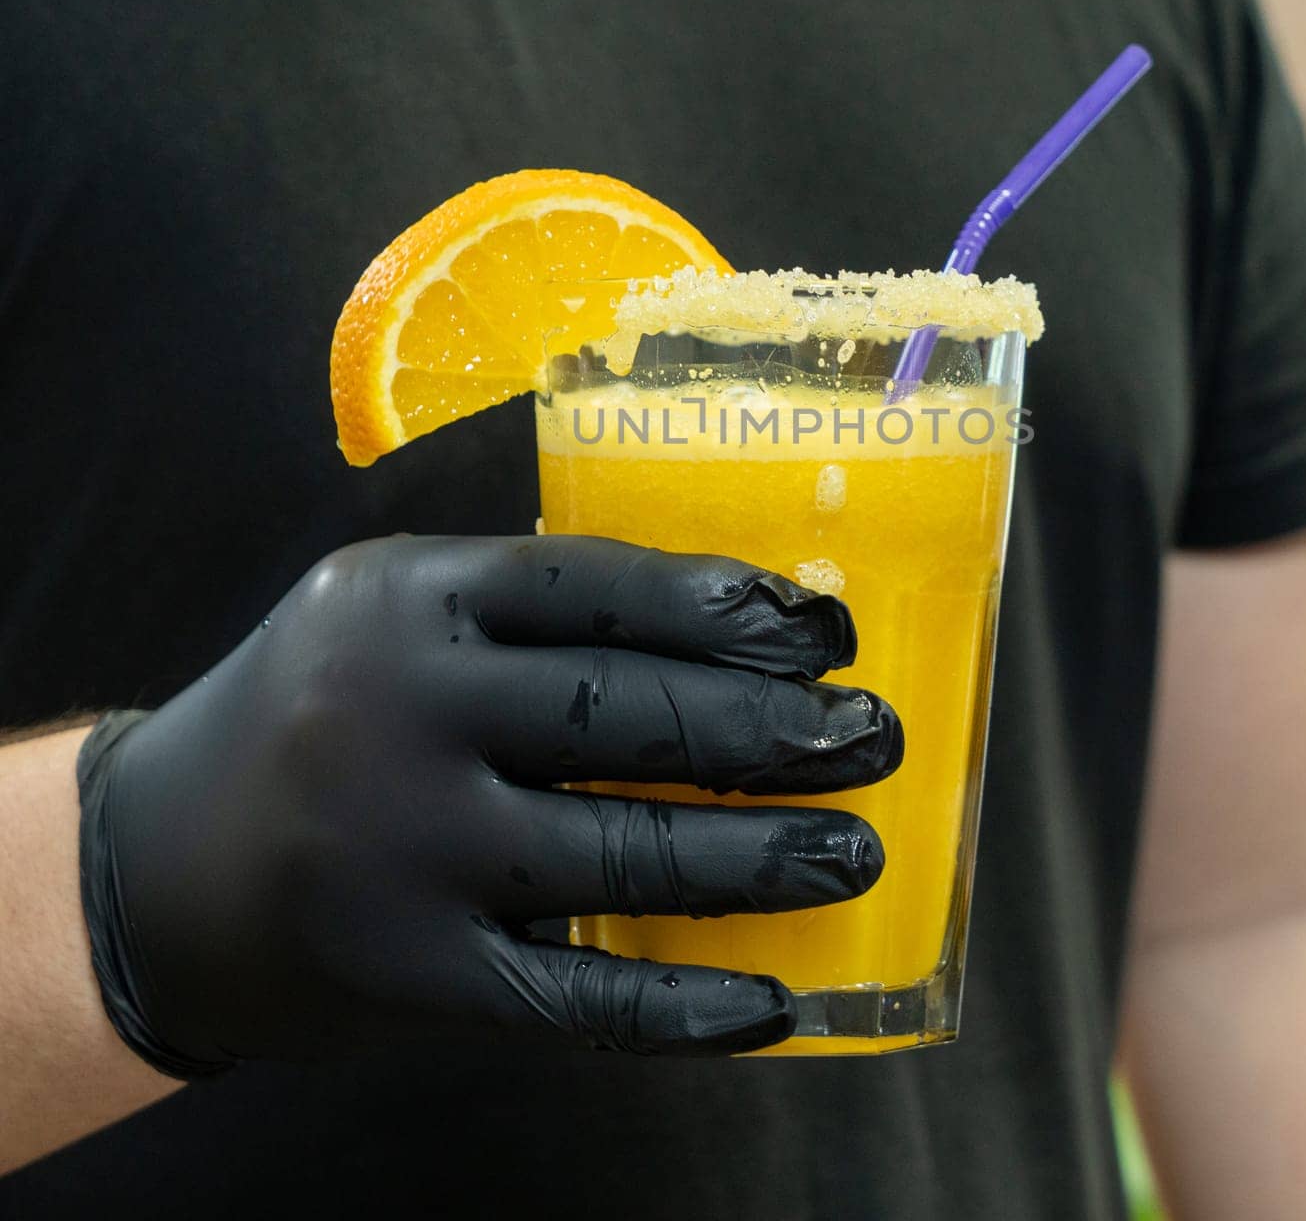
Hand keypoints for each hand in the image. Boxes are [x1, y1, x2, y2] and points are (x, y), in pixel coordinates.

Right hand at [77, 535, 900, 1072]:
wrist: (147, 868)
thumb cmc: (313, 716)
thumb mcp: (389, 616)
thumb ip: (524, 610)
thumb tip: (729, 624)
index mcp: (405, 601)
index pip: (595, 582)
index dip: (724, 606)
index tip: (823, 632)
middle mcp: (398, 715)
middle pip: (621, 713)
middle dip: (771, 730)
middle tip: (875, 739)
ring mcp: (399, 853)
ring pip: (619, 854)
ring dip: (760, 857)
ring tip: (856, 851)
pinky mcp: (404, 975)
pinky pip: (569, 998)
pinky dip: (682, 1005)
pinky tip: (771, 1001)